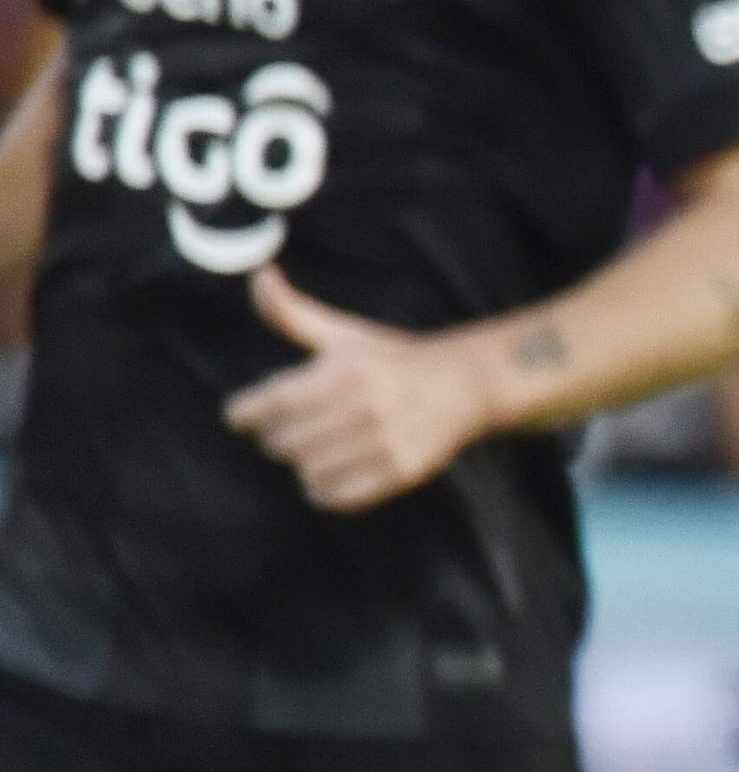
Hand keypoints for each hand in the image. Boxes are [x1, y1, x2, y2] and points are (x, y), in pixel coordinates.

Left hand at [222, 270, 498, 511]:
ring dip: (302, 465)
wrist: (464, 385)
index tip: (241, 416)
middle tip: (287, 433)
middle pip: (285, 443)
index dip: (245, 413)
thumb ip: (290, 312)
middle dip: (277, 439)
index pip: (273, 402)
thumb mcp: (342, 333)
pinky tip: (328, 478)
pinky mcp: (402, 470)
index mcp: (343, 371)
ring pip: (309, 471)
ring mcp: (385, 441)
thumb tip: (257, 275)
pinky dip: (324, 492)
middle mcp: (364, 406)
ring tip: (312, 453)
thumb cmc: (391, 358)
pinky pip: (340, 496)